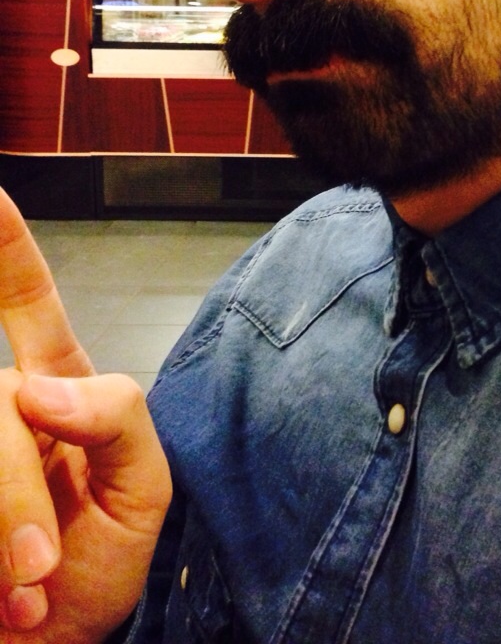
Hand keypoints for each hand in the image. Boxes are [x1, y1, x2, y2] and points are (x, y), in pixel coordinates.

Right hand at [0, 189, 171, 640]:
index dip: (5, 246)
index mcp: (53, 389)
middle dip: (16, 495)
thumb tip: (33, 388)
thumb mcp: (142, 486)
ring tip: (21, 598)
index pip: (24, 300)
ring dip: (1, 532)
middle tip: (41, 572)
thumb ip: (113, 415)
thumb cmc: (100, 562)